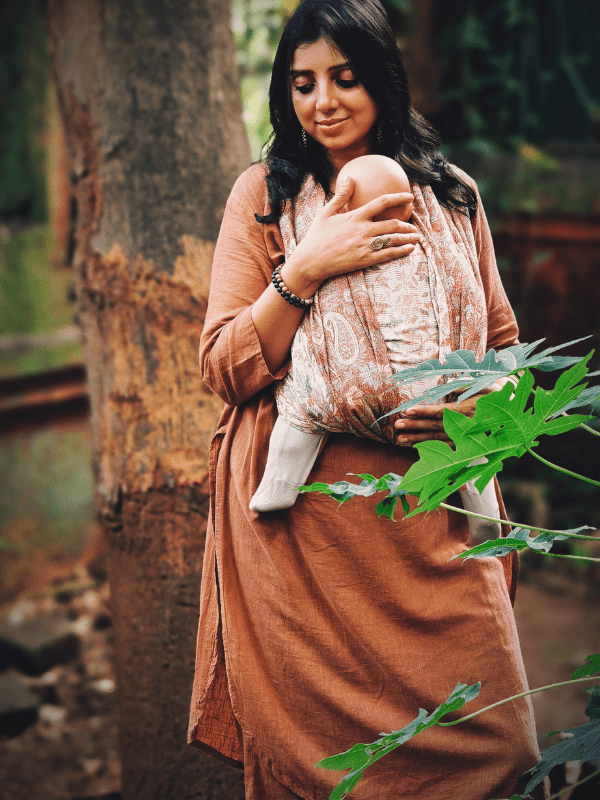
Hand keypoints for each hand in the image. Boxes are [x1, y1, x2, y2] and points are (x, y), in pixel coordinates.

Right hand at [281, 175, 419, 297]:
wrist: (310, 262)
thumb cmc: (316, 237)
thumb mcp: (326, 213)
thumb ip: (341, 195)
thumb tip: (349, 176)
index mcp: (355, 216)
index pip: (382, 203)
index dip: (399, 198)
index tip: (410, 196)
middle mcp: (363, 230)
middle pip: (393, 224)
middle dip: (407, 225)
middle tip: (414, 227)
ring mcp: (365, 246)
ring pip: (393, 240)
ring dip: (408, 238)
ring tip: (416, 238)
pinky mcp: (365, 260)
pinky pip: (388, 255)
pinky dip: (401, 251)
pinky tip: (409, 250)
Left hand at [393, 382, 505, 446]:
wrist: (513, 414)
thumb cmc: (495, 395)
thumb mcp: (484, 385)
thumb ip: (464, 386)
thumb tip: (447, 388)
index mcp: (468, 410)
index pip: (441, 411)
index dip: (424, 411)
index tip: (408, 409)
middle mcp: (465, 426)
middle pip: (435, 427)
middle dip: (415, 426)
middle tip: (397, 425)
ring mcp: (465, 437)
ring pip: (437, 439)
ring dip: (417, 439)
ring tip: (399, 439)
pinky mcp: (465, 445)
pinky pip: (443, 447)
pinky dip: (428, 446)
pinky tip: (414, 446)